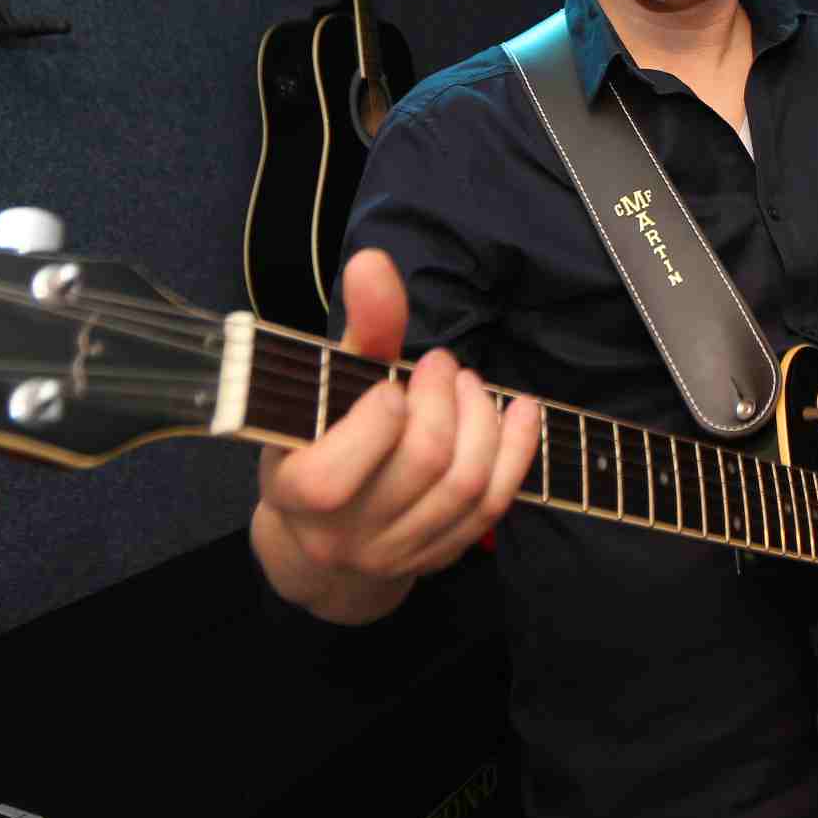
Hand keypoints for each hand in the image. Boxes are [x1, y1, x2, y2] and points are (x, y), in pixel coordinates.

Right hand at [255, 248, 540, 593]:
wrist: (318, 540)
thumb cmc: (317, 442)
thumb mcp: (321, 388)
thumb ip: (357, 330)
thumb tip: (373, 262)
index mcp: (295, 494)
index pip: (333, 476)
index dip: (379, 420)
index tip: (394, 380)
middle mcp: (343, 535)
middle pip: (423, 466)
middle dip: (446, 401)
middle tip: (443, 366)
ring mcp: (395, 553)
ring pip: (465, 487)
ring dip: (483, 421)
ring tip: (471, 385)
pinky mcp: (438, 556)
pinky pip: (493, 507)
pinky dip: (517, 452)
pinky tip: (522, 411)